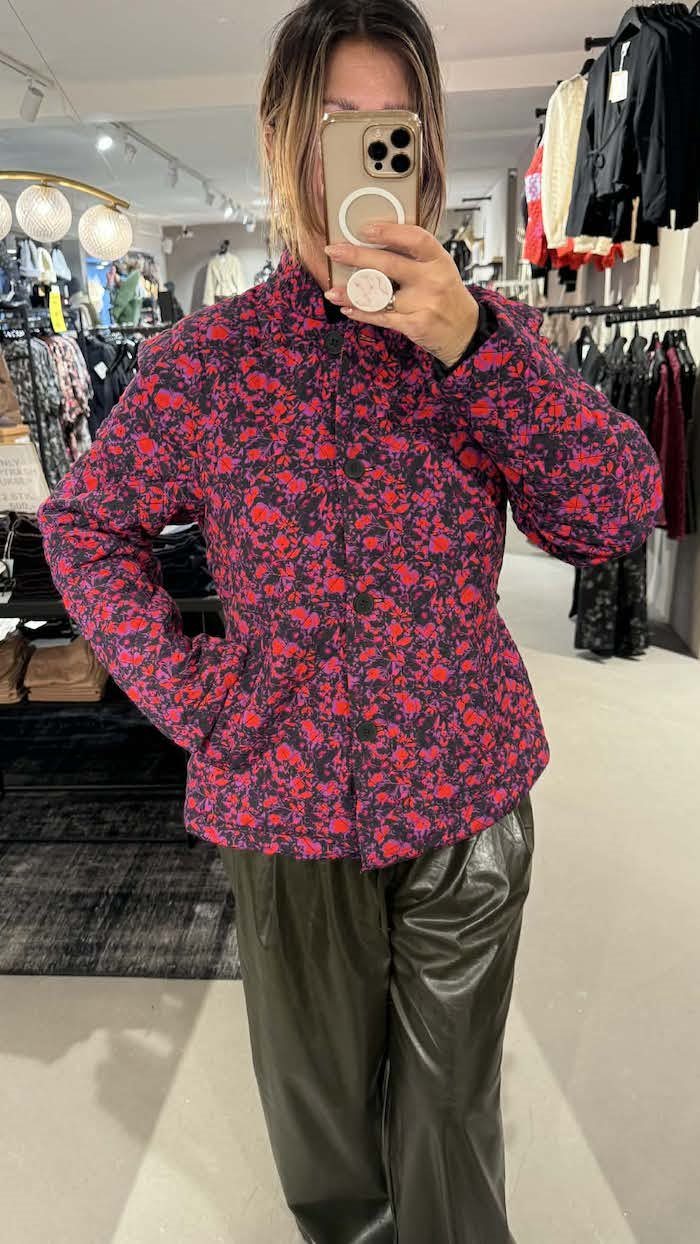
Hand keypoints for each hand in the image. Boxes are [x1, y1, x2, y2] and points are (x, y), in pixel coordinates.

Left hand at [324, 220, 479, 368]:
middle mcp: (433, 279)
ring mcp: (424, 303)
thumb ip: (414, 257)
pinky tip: (348, 308)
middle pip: (390, 264)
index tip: (365, 228)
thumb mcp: (439, 269)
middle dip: (357, 256)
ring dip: (352, 292)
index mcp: (439, 259)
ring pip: (380, 295)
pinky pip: (382, 317)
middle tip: (334, 251)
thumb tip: (375, 242)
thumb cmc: (447, 296)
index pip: (415, 238)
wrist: (465, 331)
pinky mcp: (415, 325)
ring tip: (333, 290)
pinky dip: (362, 313)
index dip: (389, 232)